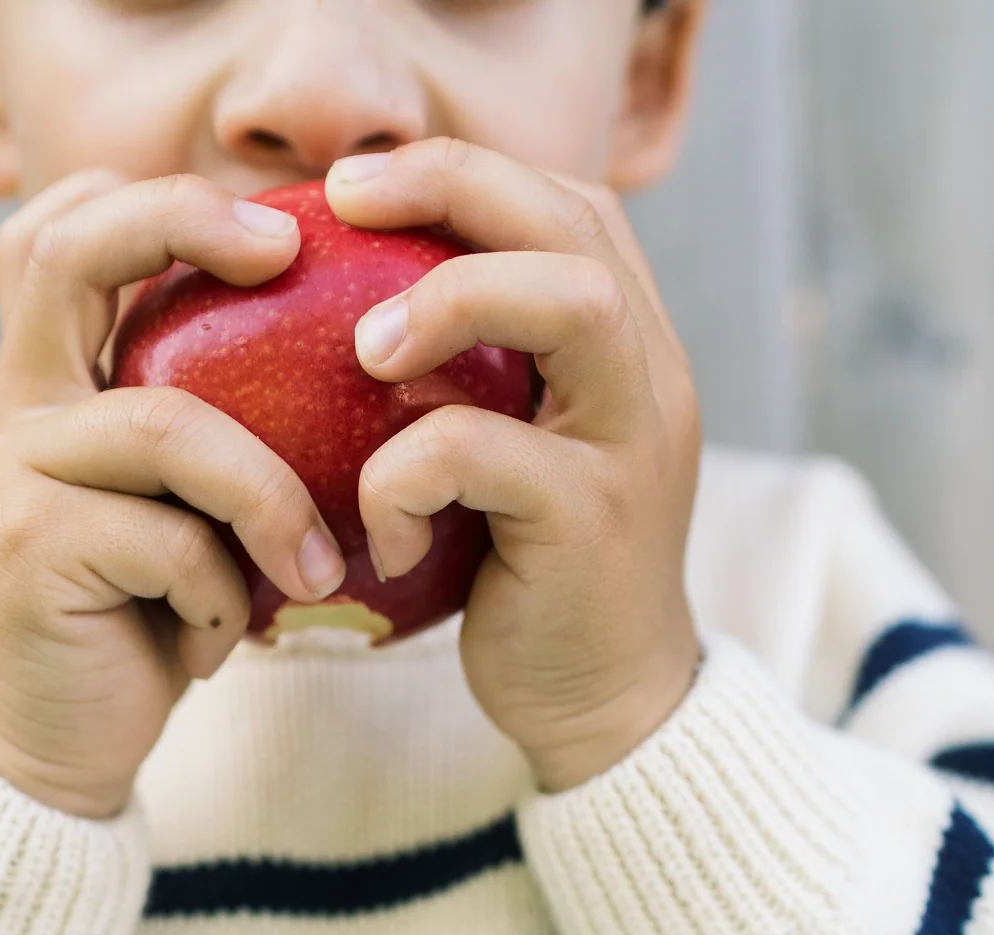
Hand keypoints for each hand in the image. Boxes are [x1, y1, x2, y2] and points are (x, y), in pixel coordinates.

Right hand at [0, 171, 345, 818]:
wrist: (64, 743)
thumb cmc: (151, 619)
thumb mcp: (188, 514)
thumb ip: (218, 435)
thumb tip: (354, 364)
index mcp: (54, 384)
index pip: (65, 233)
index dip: (155, 199)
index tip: (275, 229)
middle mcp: (16, 407)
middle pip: (72, 254)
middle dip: (185, 223)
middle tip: (286, 251)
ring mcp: (11, 471)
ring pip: (169, 427)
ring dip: (270, 503)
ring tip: (316, 576)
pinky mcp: (26, 547)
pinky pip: (173, 541)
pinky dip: (226, 598)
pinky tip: (220, 649)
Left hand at [325, 141, 702, 793]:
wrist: (606, 702)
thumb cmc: (530, 574)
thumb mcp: (513, 459)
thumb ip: (477, 384)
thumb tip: (347, 317)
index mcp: (627, 351)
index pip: (571, 207)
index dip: (468, 173)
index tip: (359, 186)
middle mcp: (649, 381)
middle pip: (576, 227)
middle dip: (455, 188)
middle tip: (344, 202)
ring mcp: (633, 449)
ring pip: (571, 307)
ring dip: (452, 301)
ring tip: (364, 353)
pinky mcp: (592, 525)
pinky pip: (485, 456)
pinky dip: (404, 477)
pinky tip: (384, 532)